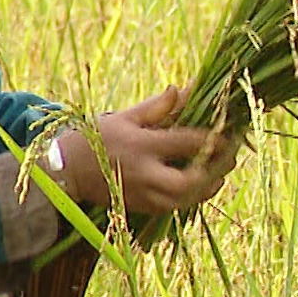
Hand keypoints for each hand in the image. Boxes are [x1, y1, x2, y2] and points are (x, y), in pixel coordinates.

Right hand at [56, 86, 242, 214]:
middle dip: (215, 170)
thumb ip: (157, 106)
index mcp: (141, 146)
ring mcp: (142, 195)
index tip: (231, 131)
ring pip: (185, 200)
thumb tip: (185, 88)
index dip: (213, 138)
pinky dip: (192, 196)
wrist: (66, 171)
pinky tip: (202, 183)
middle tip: (231, 157)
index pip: (186, 143)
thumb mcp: (125, 117)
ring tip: (221, 171)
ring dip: (208, 186)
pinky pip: (175, 207)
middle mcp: (143, 174)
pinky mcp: (141, 208)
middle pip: (189, 181)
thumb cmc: (96, 138)